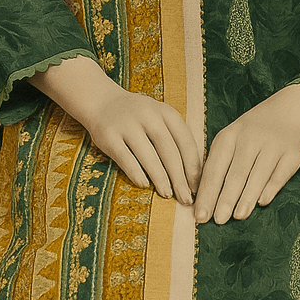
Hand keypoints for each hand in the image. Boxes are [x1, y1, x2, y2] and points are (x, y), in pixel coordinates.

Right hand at [31, 55, 201, 204]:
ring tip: (167, 194)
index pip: (185, 141)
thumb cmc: (139, 117)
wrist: (102, 102)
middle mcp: (148, 115)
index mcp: (166, 112)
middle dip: (179, 177)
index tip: (197, 187)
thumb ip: (175, 138)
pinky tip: (144, 184)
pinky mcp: (108, 136)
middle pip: (169, 150)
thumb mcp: (160, 118)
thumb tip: (193, 174)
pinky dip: (136, 173)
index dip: (192, 166)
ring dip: (160, 178)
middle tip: (186, 198)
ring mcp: (127, 124)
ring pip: (148, 155)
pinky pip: (125, 158)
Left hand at [193, 82, 299, 223]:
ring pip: (258, 175)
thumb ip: (217, 164)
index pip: (214, 169)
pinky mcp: (292, 153)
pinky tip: (262, 202)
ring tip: (238, 216)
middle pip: (236, 173)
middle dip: (225, 199)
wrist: (289, 109)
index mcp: (229, 136)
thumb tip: (201, 197)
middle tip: (218, 220)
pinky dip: (271, 188)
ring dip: (247, 197)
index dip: (207, 193)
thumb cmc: (251, 132)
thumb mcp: (230, 138)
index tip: (200, 215)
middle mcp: (250, 139)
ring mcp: (273, 145)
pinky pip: (280, 174)